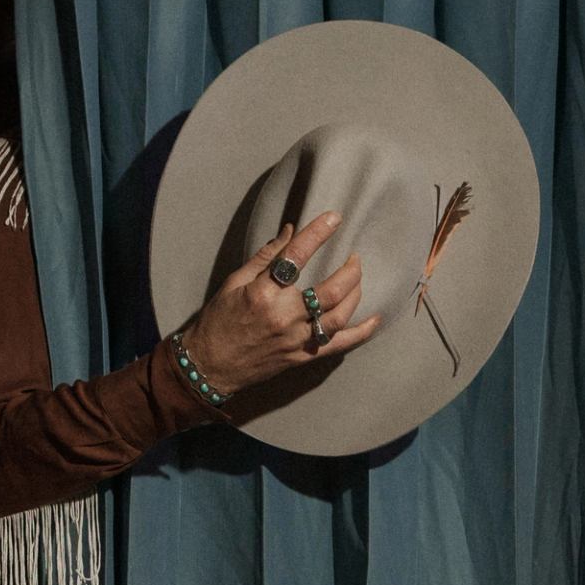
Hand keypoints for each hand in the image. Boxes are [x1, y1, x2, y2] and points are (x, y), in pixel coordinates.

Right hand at [179, 208, 379, 395]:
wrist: (210, 366)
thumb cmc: (219, 321)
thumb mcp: (234, 282)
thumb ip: (265, 256)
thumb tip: (291, 230)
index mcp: (263, 294)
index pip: (296, 257)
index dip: (317, 234)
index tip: (334, 218)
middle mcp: (283, 317)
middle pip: (329, 291)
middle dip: (349, 270)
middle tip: (355, 256)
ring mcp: (295, 340)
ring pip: (338, 316)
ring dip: (355, 294)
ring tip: (358, 278)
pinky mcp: (302, 357)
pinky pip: (338, 345)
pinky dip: (360, 333)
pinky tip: (375, 318)